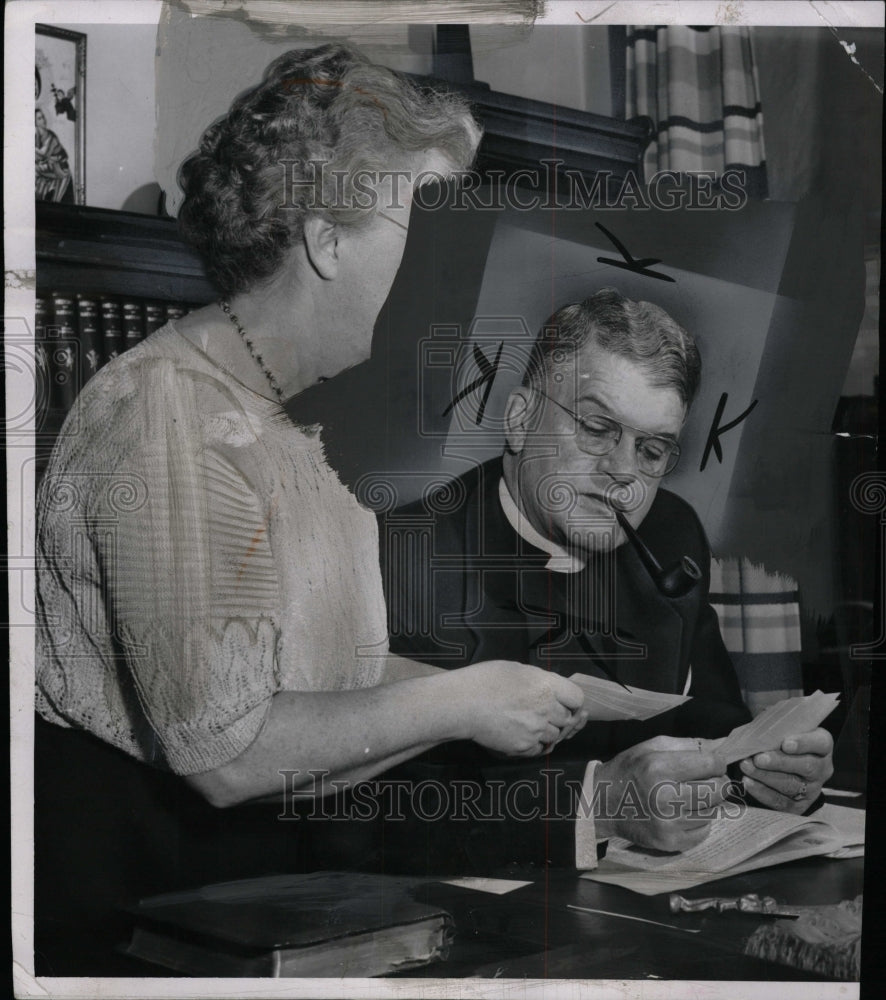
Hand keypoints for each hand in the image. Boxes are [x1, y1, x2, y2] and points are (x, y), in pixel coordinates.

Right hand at [455, 661, 585, 757]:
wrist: (462, 703)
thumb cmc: (484, 680)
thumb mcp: (517, 669)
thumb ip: (540, 680)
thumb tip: (551, 689)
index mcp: (547, 685)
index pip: (577, 698)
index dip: (573, 701)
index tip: (567, 703)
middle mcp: (546, 708)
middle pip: (567, 719)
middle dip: (559, 717)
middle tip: (543, 713)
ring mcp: (536, 730)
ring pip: (555, 736)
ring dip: (547, 732)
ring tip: (529, 723)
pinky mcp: (524, 747)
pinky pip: (539, 749)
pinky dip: (535, 744)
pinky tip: (522, 734)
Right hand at [593, 736, 728, 852]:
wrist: (602, 804)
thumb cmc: (629, 770)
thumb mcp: (649, 747)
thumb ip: (685, 745)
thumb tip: (718, 750)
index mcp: (659, 767)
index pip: (710, 765)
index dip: (717, 763)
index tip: (712, 764)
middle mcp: (664, 797)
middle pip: (718, 790)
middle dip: (718, 783)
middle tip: (709, 781)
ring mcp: (668, 823)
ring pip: (713, 811)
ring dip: (708, 803)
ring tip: (691, 797)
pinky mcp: (670, 842)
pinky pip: (704, 831)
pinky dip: (700, 821)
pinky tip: (684, 813)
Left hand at [739, 727, 833, 813]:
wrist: (777, 762)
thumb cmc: (778, 738)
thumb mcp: (781, 727)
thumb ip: (775, 724)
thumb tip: (758, 723)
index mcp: (822, 745)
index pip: (820, 743)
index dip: (804, 743)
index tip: (785, 744)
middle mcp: (821, 768)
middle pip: (806, 767)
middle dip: (779, 762)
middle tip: (758, 759)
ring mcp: (812, 789)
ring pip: (792, 785)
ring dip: (766, 776)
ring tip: (746, 767)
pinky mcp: (799, 805)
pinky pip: (781, 802)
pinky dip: (763, 792)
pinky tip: (748, 782)